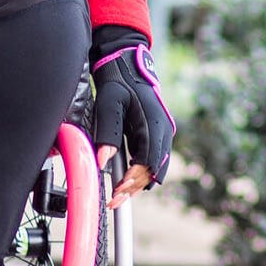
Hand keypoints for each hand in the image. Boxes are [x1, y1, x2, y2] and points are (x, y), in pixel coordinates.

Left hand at [91, 43, 174, 204]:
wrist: (127, 66)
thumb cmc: (118, 82)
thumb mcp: (108, 104)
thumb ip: (107, 133)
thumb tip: (101, 161)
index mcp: (154, 123)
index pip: (149, 161)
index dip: (133, 179)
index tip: (117, 190)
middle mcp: (164, 130)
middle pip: (154, 169)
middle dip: (135, 187)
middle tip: (114, 200)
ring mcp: (164, 133)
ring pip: (156, 167)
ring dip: (138, 183)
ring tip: (118, 196)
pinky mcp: (159, 135)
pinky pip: (153, 159)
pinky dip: (140, 172)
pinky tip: (124, 181)